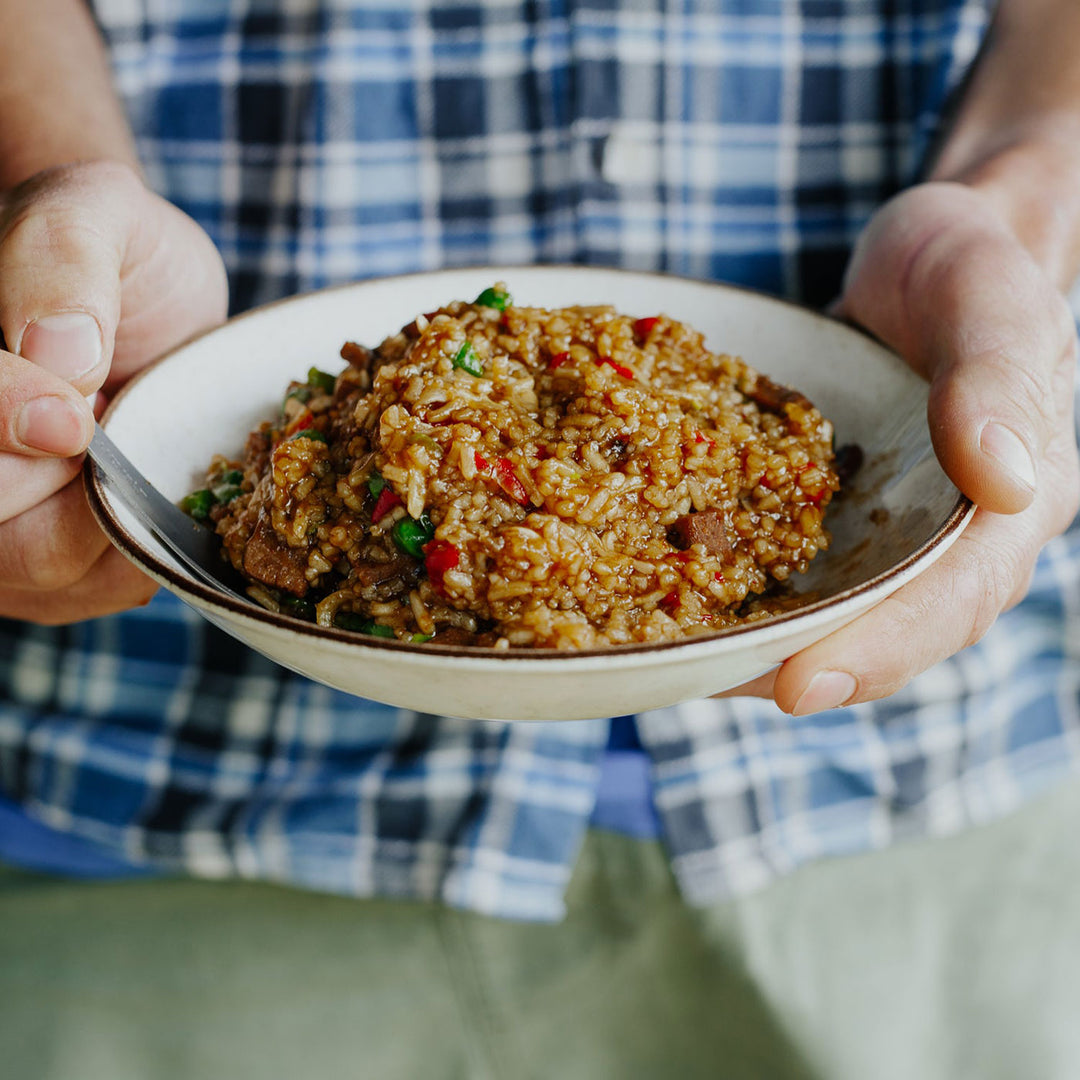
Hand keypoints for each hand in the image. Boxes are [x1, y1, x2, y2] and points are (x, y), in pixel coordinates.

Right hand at [0, 161, 227, 622]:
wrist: (143, 298)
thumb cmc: (111, 248)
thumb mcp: (90, 213)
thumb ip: (61, 260)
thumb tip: (57, 353)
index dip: (3, 420)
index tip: (76, 413)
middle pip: (1, 527)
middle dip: (75, 481)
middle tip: (121, 419)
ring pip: (46, 570)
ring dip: (119, 516)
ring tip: (138, 443)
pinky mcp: (41, 570)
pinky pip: (97, 588)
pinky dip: (144, 545)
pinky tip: (152, 487)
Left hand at [733, 181, 1079, 712]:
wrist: (930, 254)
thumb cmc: (969, 265)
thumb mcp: (985, 297)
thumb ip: (996, 380)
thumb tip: (1007, 482)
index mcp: (1014, 506)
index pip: (955, 598)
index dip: (883, 647)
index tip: (801, 684)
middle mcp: (951, 539)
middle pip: (890, 628)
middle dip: (807, 666)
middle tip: (715, 688)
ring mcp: (892, 531)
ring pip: (840, 610)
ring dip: (767, 647)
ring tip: (683, 668)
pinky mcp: (840, 514)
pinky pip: (800, 564)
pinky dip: (749, 590)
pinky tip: (682, 601)